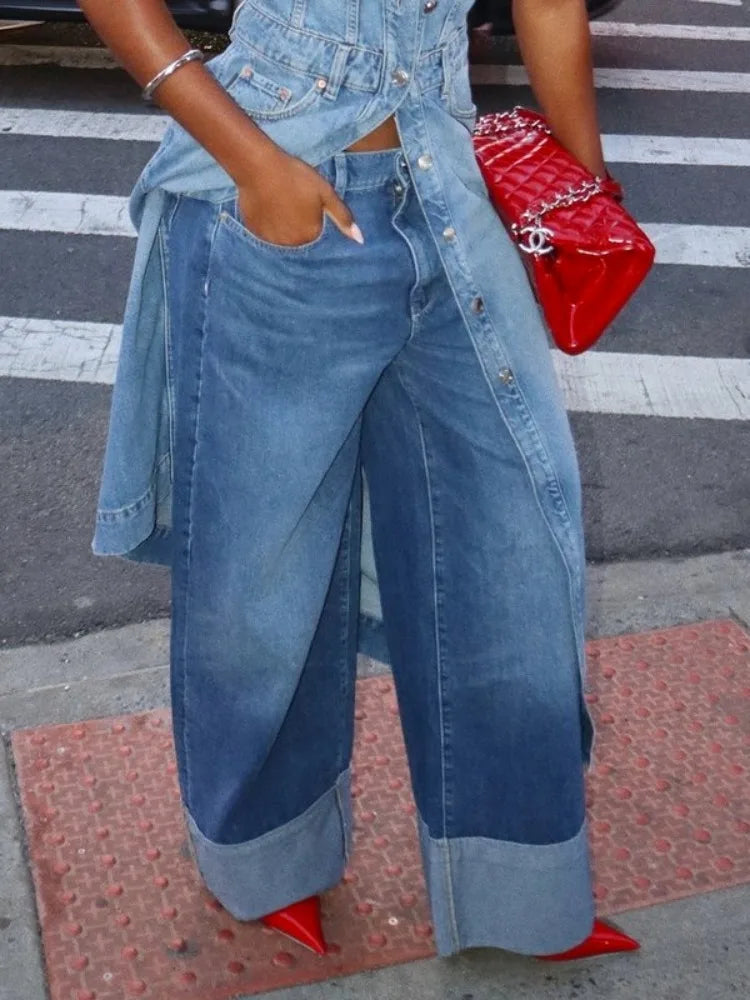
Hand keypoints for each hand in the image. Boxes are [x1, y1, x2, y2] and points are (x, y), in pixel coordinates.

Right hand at [235, 148, 363, 246]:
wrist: (259, 167)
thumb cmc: (295, 177)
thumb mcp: (325, 193)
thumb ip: (343, 217)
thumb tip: (360, 240)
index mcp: (311, 234)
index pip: (316, 232)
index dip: (312, 213)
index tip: (304, 199)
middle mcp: (292, 243)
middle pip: (299, 237)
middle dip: (298, 221)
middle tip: (291, 198)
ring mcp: (272, 240)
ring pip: (283, 236)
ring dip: (283, 224)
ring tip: (279, 201)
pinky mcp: (256, 233)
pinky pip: (266, 233)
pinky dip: (267, 223)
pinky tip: (267, 205)